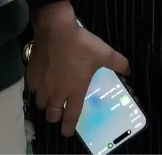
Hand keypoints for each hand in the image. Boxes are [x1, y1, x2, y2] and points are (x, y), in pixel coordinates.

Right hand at [27, 6, 129, 138]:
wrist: (55, 29)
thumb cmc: (81, 43)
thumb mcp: (104, 52)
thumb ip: (118, 63)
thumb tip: (129, 71)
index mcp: (74, 90)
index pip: (71, 115)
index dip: (69, 126)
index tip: (67, 132)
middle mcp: (56, 92)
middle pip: (52, 115)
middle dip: (56, 117)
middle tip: (60, 113)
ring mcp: (42, 85)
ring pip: (41, 104)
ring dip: (47, 105)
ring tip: (51, 99)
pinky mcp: (32, 76)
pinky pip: (33, 90)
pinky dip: (37, 91)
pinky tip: (41, 85)